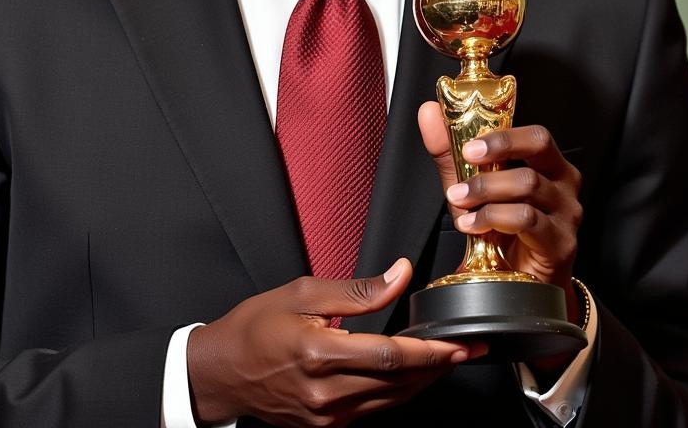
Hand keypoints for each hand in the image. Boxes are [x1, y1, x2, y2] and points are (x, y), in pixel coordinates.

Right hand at [186, 258, 484, 426]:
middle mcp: (325, 393)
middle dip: (437, 367)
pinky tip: (408, 376)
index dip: (430, 352)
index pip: (390, 356)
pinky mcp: (325, 426)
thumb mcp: (302, 292)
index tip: (458, 344)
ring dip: (422, 382)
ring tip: (445, 361)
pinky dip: (396, 393)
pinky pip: (372, 410)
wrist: (221, 371)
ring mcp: (326, 416)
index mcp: (319, 354)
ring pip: (390, 401)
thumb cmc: (254, 327)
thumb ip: (356, 290)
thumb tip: (398, 276)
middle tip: (465, 350)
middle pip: (398, 383)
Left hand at [418, 102, 582, 318]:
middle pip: (539, 147)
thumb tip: (429, 112)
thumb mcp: (472, 185)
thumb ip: (451, 151)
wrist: (517, 281)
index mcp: (548, 163)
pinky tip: (472, 224)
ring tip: (459, 200)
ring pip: (528, 184)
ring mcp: (566, 213)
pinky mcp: (561, 243)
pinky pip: (527, 220)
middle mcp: (563, 183)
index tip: (468, 143)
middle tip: (466, 158)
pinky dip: (493, 218)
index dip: (501, 134)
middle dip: (498, 148)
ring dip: (486, 189)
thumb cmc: (501, 227)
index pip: (534, 134)